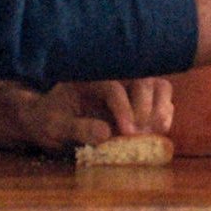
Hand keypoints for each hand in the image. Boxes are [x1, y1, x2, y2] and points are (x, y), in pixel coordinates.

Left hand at [0, 77, 174, 150]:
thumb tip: (107, 133)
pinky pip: (161, 99)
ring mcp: (127, 87)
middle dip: (146, 106)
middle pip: (143, 79)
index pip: (113, 87)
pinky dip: (164, 112)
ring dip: (161, 107)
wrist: (46, 120)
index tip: (127, 132)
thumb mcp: (54, 127)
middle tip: (141, 132)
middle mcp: (112, 77)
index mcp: (89, 78)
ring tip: (157, 129)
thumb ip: (78, 129)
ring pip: (157, 85)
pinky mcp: (137, 100)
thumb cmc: (47, 120)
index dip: (123, 109)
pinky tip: (160, 129)